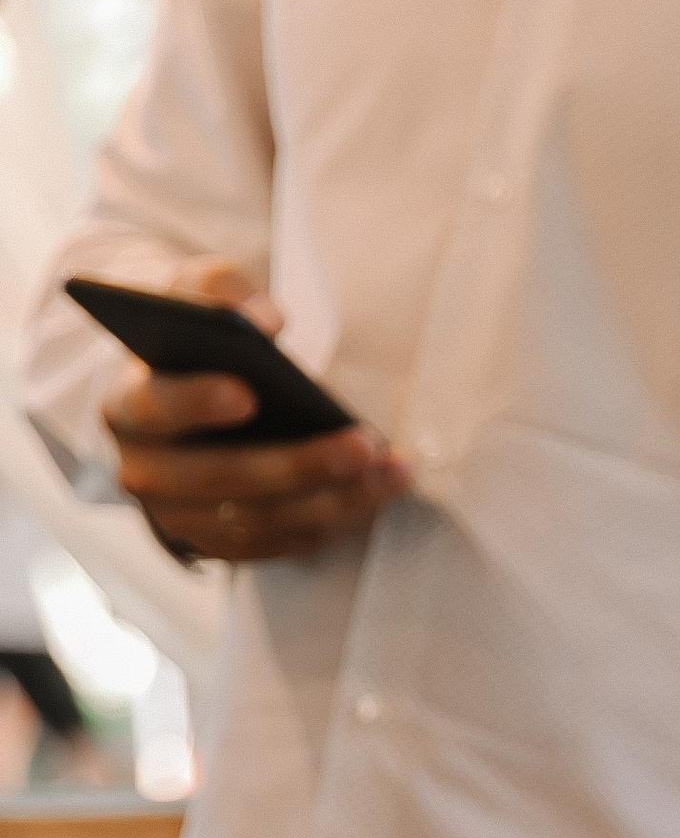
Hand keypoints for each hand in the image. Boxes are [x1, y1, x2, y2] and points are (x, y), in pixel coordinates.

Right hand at [102, 260, 408, 563]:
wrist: (182, 407)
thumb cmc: (193, 346)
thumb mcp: (192, 298)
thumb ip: (219, 290)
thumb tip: (266, 318)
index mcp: (128, 406)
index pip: (156, 407)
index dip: (197, 401)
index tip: (248, 392)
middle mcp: (146, 472)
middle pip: (224, 477)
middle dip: (300, 463)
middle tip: (363, 445)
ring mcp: (183, 519)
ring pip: (263, 518)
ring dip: (335, 500)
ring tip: (392, 472)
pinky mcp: (220, 547)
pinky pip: (280, 543)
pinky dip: (331, 522)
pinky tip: (375, 496)